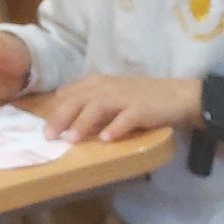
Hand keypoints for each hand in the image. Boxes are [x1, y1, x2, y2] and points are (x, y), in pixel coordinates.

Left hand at [43, 75, 201, 143]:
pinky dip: (115, 128)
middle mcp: (108, 87)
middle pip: (78, 99)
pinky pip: (126, 118)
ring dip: (83, 123)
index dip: (54, 109)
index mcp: (98, 83)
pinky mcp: (143, 109)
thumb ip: (94, 104)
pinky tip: (106, 139)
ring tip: (72, 139)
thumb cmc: (145, 99)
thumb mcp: (115, 96)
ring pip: (97, 107)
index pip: (69, 93)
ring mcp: (126, 97)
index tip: (43, 126)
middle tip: (48, 136)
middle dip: (61, 117)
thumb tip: (70, 121)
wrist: (180, 95)